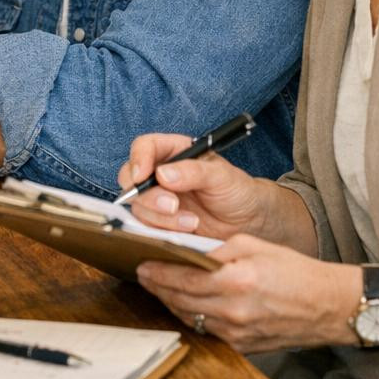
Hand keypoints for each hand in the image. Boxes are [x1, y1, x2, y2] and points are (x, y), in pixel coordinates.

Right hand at [117, 133, 266, 239]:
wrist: (248, 223)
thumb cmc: (237, 191)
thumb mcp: (221, 176)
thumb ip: (194, 171)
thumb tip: (163, 174)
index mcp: (173, 152)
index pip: (144, 147)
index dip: (137, 160)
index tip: (142, 176)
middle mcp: (159, 174)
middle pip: (130, 178)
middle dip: (147, 195)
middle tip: (172, 206)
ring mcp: (157, 199)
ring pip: (137, 206)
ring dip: (160, 217)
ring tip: (191, 222)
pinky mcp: (159, 222)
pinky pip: (145, 226)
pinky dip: (162, 230)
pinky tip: (186, 230)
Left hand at [136, 236, 359, 352]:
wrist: (331, 306)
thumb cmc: (296, 271)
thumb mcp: (255, 245)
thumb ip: (217, 249)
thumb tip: (185, 250)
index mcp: (236, 281)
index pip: (183, 279)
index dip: (158, 273)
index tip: (142, 264)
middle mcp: (234, 311)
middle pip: (180, 301)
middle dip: (158, 287)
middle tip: (143, 275)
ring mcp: (238, 333)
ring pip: (191, 318)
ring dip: (172, 303)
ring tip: (159, 288)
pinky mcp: (243, 346)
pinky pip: (208, 331)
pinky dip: (194, 316)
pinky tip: (187, 304)